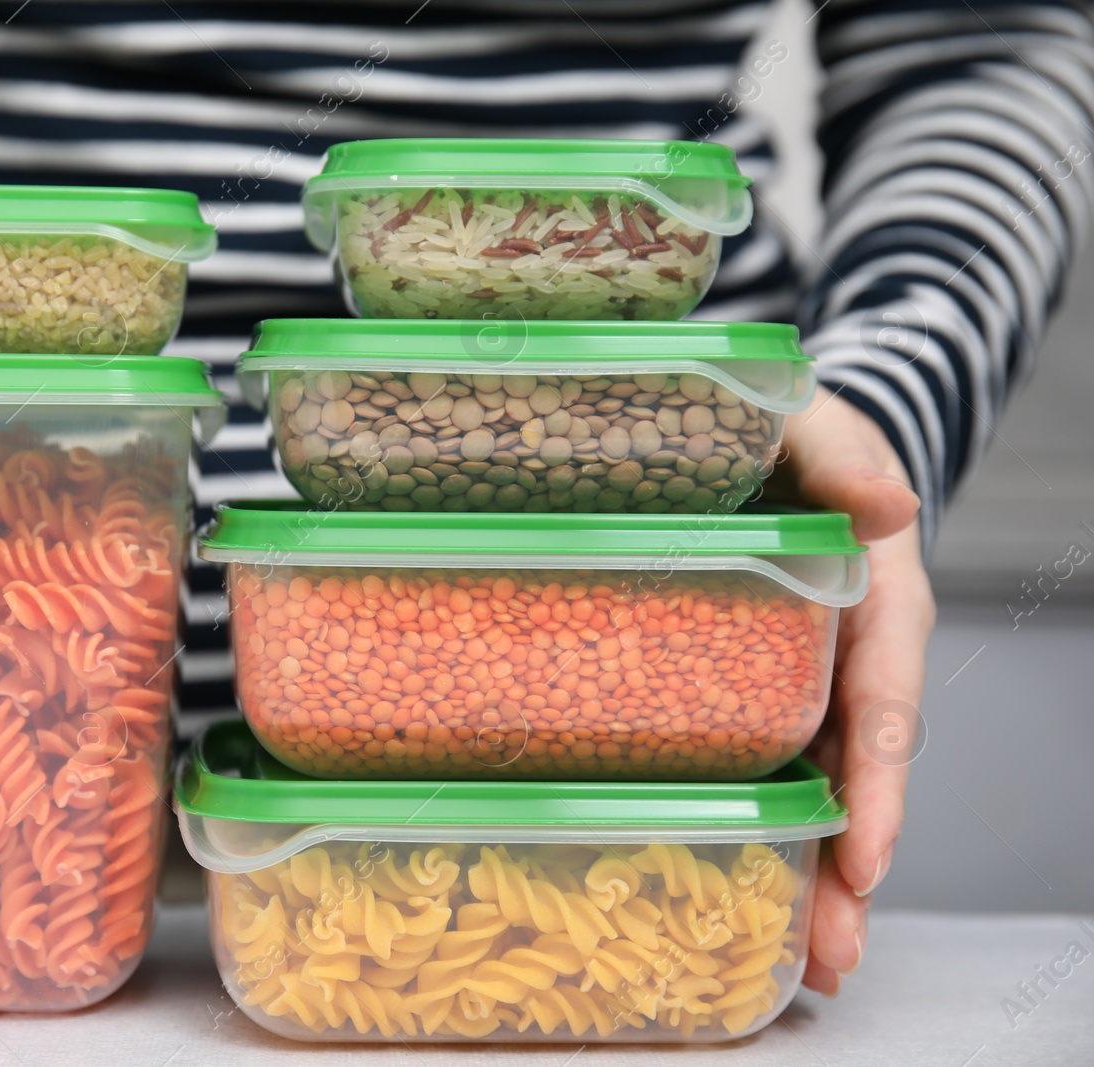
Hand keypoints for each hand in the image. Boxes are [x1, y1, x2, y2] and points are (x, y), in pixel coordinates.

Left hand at [771, 386, 933, 995]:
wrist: (759, 434)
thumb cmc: (794, 432)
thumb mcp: (816, 425)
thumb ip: (842, 460)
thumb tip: (890, 507)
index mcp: (877, 600)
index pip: (884, 700)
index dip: (879, 780)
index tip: (867, 855)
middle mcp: (851, 655)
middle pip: (859, 770)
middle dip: (850, 864)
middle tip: (830, 952)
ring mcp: (807, 679)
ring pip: (818, 784)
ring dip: (811, 870)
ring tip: (798, 958)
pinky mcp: (757, 687)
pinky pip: (766, 760)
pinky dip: (762, 824)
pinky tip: (742, 883)